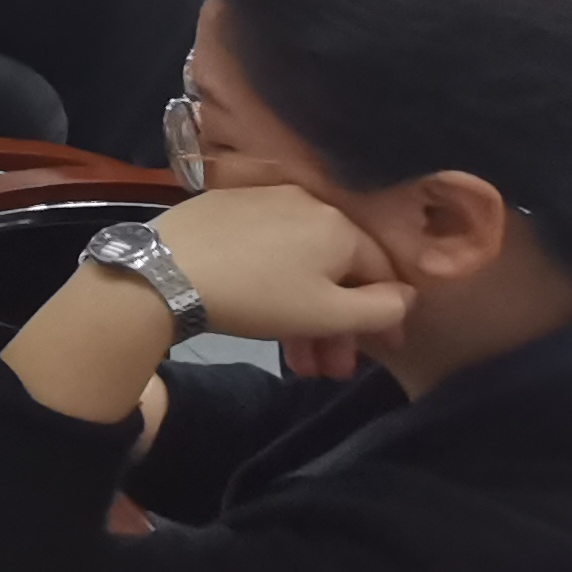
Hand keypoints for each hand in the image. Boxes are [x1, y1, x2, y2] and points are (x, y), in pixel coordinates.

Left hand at [148, 183, 409, 372]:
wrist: (164, 272)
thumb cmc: (257, 296)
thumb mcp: (328, 314)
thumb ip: (381, 309)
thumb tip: (407, 296)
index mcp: (339, 225)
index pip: (381, 271)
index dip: (386, 315)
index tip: (383, 350)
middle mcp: (306, 203)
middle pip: (336, 271)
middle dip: (338, 327)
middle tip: (328, 370)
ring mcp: (261, 201)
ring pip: (298, 266)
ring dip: (305, 317)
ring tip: (296, 363)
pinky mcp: (223, 210)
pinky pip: (266, 252)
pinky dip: (274, 287)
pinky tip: (263, 320)